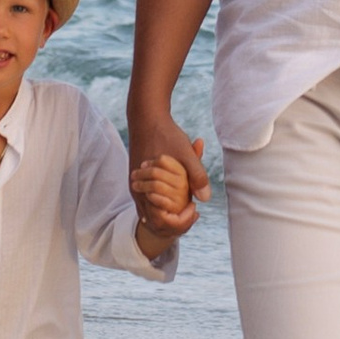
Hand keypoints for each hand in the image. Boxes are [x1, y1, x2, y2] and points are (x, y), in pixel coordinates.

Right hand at [128, 111, 208, 227]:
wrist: (146, 117)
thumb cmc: (167, 134)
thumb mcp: (186, 155)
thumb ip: (197, 176)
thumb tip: (205, 199)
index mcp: (148, 187)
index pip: (160, 221)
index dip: (179, 221)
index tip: (193, 208)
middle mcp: (136, 188)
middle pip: (152, 220)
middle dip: (172, 221)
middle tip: (191, 210)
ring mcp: (134, 183)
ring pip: (147, 209)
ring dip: (164, 211)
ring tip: (183, 206)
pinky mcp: (135, 176)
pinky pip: (145, 199)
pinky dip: (158, 202)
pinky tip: (171, 200)